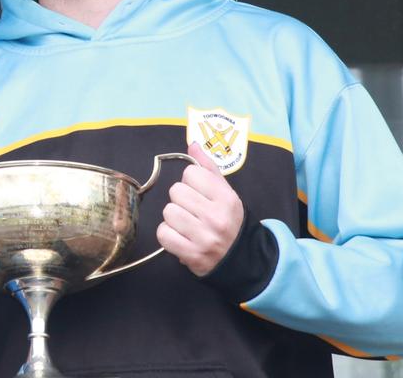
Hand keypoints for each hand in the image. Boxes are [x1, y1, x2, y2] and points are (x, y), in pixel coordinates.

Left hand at [156, 142, 244, 275]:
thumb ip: (208, 168)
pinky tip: (180, 236)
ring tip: (187, 224)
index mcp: (226, 198)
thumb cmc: (229, 221)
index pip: (191, 174)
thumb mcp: (225, 193)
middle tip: (193, 210)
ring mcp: (203, 237)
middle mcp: (216, 217)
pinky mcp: (191, 254)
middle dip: (181, 200)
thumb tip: (192, 144)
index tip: (199, 193)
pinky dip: (168, 235)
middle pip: (176, 192)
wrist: (240, 258)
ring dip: (173, 218)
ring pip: (168, 212)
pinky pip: (163, 233)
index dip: (191, 182)